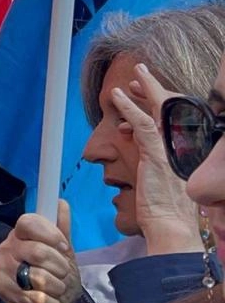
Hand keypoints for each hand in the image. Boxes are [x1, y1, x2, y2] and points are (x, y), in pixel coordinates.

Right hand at [0, 202, 78, 302]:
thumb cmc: (56, 281)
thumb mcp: (64, 255)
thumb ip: (62, 229)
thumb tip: (61, 203)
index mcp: (20, 236)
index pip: (28, 222)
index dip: (50, 234)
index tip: (63, 247)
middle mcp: (7, 249)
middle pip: (38, 251)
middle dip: (60, 268)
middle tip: (62, 275)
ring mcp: (3, 271)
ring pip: (38, 277)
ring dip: (56, 288)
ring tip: (54, 291)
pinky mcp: (3, 292)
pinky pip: (35, 298)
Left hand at [114, 64, 203, 254]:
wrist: (170, 225)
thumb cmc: (164, 206)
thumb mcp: (159, 173)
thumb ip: (150, 152)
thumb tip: (133, 136)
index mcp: (185, 148)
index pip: (173, 117)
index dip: (158, 101)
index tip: (141, 91)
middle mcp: (183, 144)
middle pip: (170, 108)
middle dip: (153, 90)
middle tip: (138, 77)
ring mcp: (172, 148)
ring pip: (157, 110)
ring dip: (143, 91)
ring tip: (130, 78)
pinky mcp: (157, 153)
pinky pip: (142, 123)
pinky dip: (128, 107)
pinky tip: (117, 96)